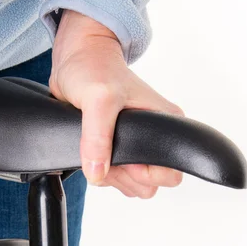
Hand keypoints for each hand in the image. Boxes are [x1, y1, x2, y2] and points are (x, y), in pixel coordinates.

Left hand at [49, 10, 184, 197]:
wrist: (75, 60)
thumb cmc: (95, 68)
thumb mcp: (98, 98)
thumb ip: (97, 136)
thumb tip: (97, 172)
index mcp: (166, 124)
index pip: (171, 172)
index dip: (148, 174)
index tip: (126, 159)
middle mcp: (155, 139)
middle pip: (150, 185)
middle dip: (126, 178)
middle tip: (106, 153)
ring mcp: (135, 148)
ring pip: (131, 185)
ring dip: (112, 177)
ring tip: (97, 149)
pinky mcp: (117, 152)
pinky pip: (115, 180)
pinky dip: (100, 174)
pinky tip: (92, 152)